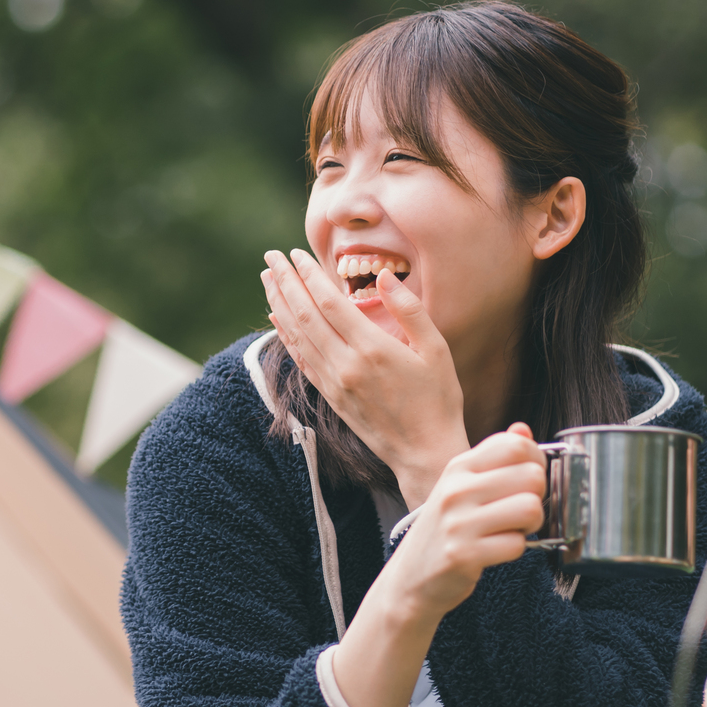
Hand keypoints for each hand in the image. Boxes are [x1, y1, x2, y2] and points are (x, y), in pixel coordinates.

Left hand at [261, 248, 468, 507]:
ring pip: (297, 336)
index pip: (329, 302)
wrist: (424, 453)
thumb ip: (410, 310)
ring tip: (267, 279)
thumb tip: (385, 275)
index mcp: (373, 348)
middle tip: (271, 257)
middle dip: (286, 282)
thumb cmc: (438, 399)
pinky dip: (285, 336)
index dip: (309, 275)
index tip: (296, 253)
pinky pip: (301, 359)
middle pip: (305, 315)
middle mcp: (346, 365)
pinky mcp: (330, 397)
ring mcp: (334, 383)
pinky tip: (277, 319)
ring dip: (280, 304)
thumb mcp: (436, 349)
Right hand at [327, 423, 547, 706]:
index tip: (528, 480)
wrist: (410, 579)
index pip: (516, 445)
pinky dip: (515, 551)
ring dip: (530, 526)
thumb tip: (523, 430)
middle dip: (537, 497)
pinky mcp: (464, 555)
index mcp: (457, 468)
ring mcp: (458, 523)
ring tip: (511, 531)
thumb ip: (493, 458)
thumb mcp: (460, 487)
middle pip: (532, 477)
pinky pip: (517, 545)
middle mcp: (456, 490)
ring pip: (530, 509)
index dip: (536, 462)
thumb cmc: (443, 531)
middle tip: (520, 512)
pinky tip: (496, 551)